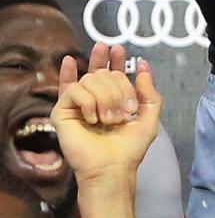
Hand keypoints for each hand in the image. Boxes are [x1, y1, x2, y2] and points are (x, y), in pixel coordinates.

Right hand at [52, 59, 161, 183]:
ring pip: (89, 79)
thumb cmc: (128, 149)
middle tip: (125, 110)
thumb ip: (150, 94)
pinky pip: (74, 90)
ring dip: (105, 98)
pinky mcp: (62, 111)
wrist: (112, 168)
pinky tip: (91, 119)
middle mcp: (92, 99)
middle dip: (118, 88)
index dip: (113, 59)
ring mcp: (76, 104)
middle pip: (103, 72)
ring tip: (109, 120)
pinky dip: (88, 103)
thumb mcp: (148, 120)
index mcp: (110, 100)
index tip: (117, 49)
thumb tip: (144, 66)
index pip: (109, 72)